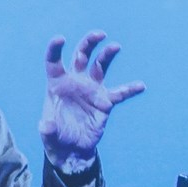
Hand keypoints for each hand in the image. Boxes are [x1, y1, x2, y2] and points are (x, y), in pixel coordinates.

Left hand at [38, 31, 144, 172]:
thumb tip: (47, 125)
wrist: (71, 152)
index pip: (54, 62)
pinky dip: (129, 89)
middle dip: (89, 43)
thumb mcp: (48, 136)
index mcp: (57, 85)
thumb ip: (47, 129)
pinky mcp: (105, 102)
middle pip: (82, 56)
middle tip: (99, 34)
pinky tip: (140, 86)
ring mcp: (91, 90)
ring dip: (107, 55)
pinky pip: (119, 93)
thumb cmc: (56, 138)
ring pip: (100, 66)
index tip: (60, 39)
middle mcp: (75, 82)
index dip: (55, 49)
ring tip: (115, 47)